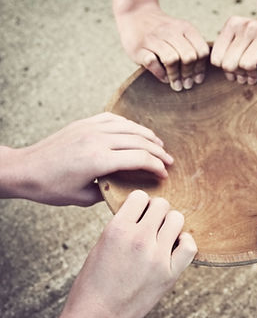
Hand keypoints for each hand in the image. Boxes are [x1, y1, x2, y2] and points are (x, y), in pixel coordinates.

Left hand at [1, 112, 172, 205]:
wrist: (26, 169)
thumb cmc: (52, 187)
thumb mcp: (83, 198)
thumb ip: (109, 191)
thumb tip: (125, 187)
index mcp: (99, 160)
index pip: (139, 159)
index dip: (156, 166)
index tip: (165, 174)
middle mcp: (98, 140)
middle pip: (139, 141)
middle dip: (158, 152)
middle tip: (170, 160)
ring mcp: (91, 128)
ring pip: (130, 127)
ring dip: (148, 136)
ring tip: (159, 144)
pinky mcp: (85, 123)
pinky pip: (115, 119)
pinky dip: (130, 125)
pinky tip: (136, 131)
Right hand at [31, 190, 197, 317]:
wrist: (97, 316)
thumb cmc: (94, 281)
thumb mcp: (102, 243)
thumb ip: (123, 225)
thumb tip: (144, 211)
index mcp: (118, 228)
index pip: (140, 196)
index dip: (140, 203)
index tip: (139, 212)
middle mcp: (139, 238)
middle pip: (162, 204)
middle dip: (156, 211)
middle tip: (152, 224)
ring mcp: (156, 256)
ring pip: (177, 219)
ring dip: (170, 224)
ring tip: (163, 234)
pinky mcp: (169, 274)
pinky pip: (189, 245)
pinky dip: (185, 241)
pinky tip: (175, 245)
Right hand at [116, 4, 208, 90]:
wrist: (135, 14)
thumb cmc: (162, 32)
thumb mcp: (180, 32)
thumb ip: (192, 48)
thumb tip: (199, 77)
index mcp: (185, 28)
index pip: (201, 51)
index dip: (200, 68)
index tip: (197, 79)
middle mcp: (170, 31)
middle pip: (188, 57)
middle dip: (189, 74)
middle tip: (186, 85)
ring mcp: (153, 38)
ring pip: (172, 60)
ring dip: (175, 76)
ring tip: (176, 85)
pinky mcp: (138, 47)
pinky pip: (152, 62)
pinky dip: (160, 73)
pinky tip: (163, 77)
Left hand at [211, 12, 256, 84]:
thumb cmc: (255, 42)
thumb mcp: (235, 42)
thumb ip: (224, 57)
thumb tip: (231, 77)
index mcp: (233, 24)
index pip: (217, 60)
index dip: (225, 69)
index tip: (234, 66)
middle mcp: (249, 25)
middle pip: (230, 64)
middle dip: (237, 73)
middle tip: (245, 72)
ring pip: (246, 65)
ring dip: (250, 74)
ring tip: (255, 70)